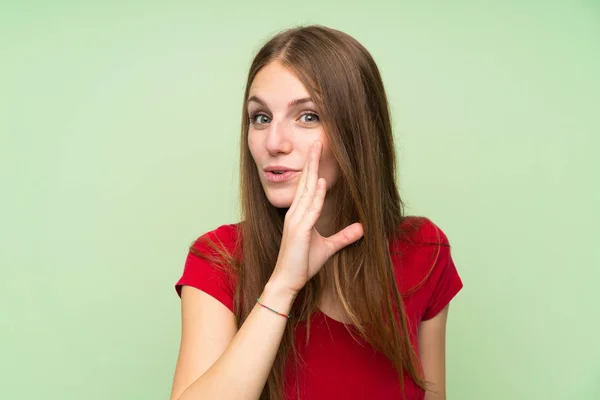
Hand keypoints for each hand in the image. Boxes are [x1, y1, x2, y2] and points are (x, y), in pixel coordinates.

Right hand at [269, 141, 363, 293]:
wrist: (287, 280)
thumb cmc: (302, 264)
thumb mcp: (328, 248)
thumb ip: (344, 236)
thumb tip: (362, 228)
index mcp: (299, 215)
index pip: (307, 187)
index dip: (314, 169)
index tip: (319, 152)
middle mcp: (295, 213)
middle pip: (305, 182)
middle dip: (312, 162)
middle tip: (318, 142)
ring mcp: (296, 220)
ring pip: (307, 191)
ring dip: (314, 171)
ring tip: (318, 152)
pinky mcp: (299, 230)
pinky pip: (310, 209)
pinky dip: (316, 196)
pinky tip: (322, 182)